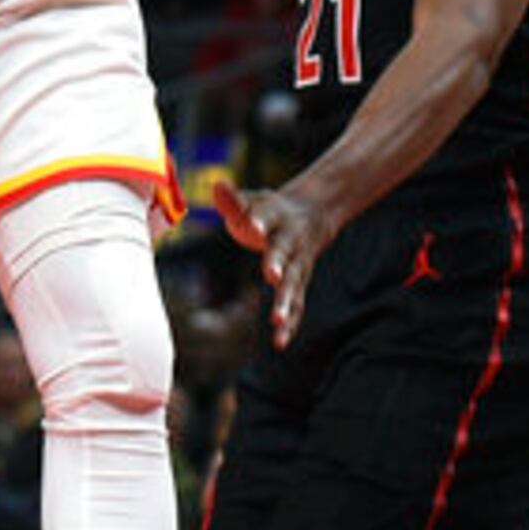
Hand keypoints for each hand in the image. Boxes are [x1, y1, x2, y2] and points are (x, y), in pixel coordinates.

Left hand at [208, 176, 337, 346]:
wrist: (313, 213)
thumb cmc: (271, 210)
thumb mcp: (254, 200)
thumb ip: (233, 200)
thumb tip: (216, 186)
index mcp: (276, 215)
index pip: (266, 216)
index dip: (259, 220)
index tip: (252, 225)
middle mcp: (290, 240)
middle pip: (284, 252)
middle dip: (278, 263)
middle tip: (271, 274)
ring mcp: (298, 263)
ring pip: (294, 283)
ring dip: (287, 301)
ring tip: (277, 319)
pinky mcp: (300, 283)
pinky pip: (297, 305)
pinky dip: (291, 323)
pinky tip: (280, 342)